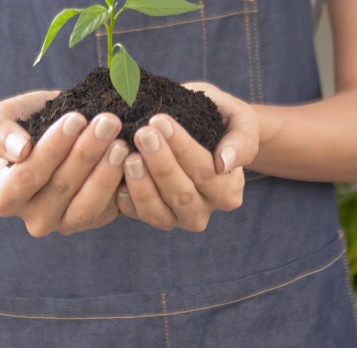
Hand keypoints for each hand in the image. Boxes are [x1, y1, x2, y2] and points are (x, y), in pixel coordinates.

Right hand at [0, 93, 129, 236]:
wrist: (40, 139)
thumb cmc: (17, 127)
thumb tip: (19, 149)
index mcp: (3, 199)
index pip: (28, 175)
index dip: (53, 148)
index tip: (76, 118)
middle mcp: (32, 219)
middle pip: (61, 188)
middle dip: (87, 152)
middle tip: (108, 121)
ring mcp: (64, 224)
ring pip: (87, 205)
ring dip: (107, 172)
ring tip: (121, 141)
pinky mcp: (92, 221)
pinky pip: (109, 209)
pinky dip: (122, 184)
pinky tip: (134, 159)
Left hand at [116, 82, 259, 231]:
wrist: (201, 128)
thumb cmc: (220, 121)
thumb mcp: (240, 120)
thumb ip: (241, 140)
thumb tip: (225, 162)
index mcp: (229, 189)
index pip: (205, 171)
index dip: (181, 147)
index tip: (159, 120)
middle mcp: (205, 210)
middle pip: (181, 193)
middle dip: (159, 162)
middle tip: (141, 133)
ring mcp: (177, 218)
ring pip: (158, 210)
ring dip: (141, 183)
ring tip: (127, 155)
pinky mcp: (153, 217)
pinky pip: (137, 214)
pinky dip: (126, 197)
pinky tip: (115, 174)